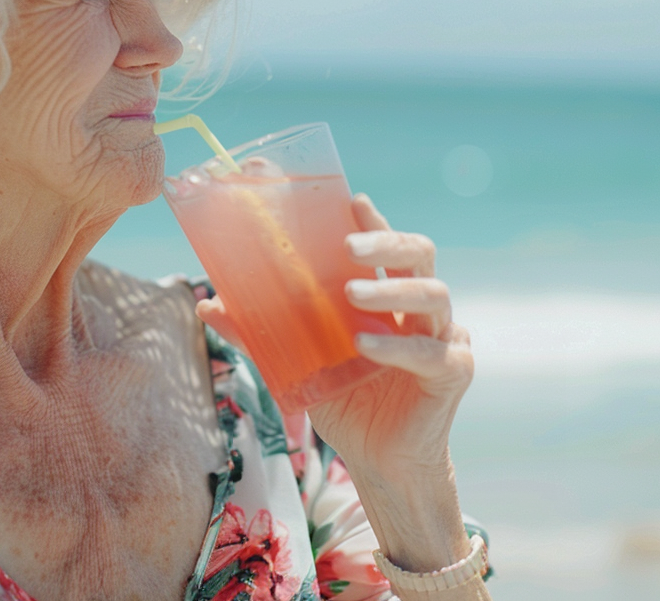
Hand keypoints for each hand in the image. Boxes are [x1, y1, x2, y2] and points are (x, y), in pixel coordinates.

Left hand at [196, 193, 475, 569]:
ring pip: (433, 294)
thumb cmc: (346, 402)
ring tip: (351, 295)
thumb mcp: (297, 363)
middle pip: (420, 254)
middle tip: (348, 245)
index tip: (350, 198)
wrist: (381, 462)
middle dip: (386, 240)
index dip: (373, 218)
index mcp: (388, 294)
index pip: (385, 244)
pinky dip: (399, 346)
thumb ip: (260, 332)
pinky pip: (431, 352)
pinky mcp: (453, 371)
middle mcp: (420, 307)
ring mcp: (444, 336)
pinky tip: (367, 345)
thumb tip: (206, 303)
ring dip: (392, 288)